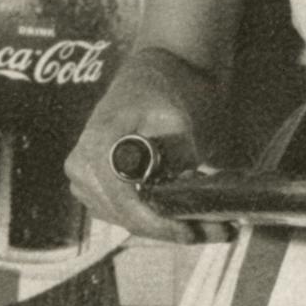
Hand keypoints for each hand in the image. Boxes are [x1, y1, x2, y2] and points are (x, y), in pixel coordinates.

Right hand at [66, 44, 229, 243]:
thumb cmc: (164, 89)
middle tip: (224, 231)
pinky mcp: (95, 190)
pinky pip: (129, 215)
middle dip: (175, 229)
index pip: (124, 202)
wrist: (150, 74)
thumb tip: (183, 200)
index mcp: (97, 146)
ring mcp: (83, 181)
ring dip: (172, 226)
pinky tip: (195, 214)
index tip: (192, 231)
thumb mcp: (177, 117)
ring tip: (218, 224)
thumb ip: (176, 156)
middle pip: (129, 218)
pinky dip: (161, 217)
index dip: (158, 223)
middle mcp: (81, 167)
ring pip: (131, 222)